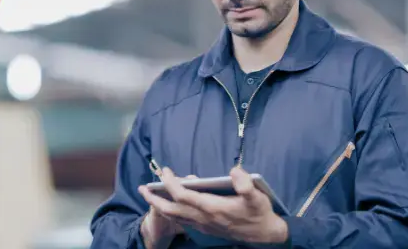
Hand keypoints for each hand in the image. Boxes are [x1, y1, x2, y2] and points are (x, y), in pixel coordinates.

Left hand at [138, 167, 288, 243]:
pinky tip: (168, 206)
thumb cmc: (260, 213)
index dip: (171, 183)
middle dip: (155, 199)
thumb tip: (235, 170)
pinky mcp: (206, 228)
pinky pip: (182, 221)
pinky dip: (171, 213)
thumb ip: (246, 184)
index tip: (165, 171)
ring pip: (175, 217)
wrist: (265, 235)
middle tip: (142, 188)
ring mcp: (204, 225)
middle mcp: (204, 218)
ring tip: (149, 196)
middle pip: (172, 209)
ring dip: (160, 206)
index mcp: (212, 208)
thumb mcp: (258, 196)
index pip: (183, 195)